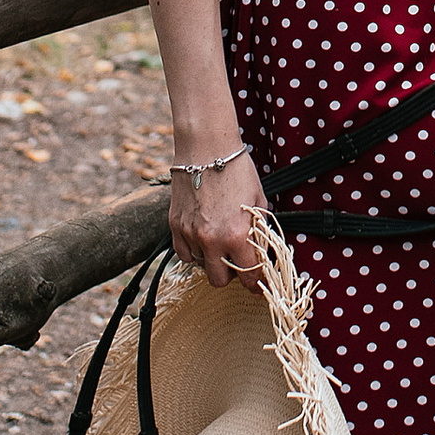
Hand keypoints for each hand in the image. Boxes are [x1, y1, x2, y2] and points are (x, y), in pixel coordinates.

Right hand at [172, 147, 267, 286]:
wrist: (206, 148)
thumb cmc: (236, 170)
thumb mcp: (258, 201)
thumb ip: (258, 229)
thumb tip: (260, 249)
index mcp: (237, 235)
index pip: (248, 274)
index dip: (256, 283)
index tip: (257, 286)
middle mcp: (212, 240)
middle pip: (220, 281)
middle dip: (231, 275)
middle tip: (237, 262)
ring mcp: (191, 234)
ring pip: (200, 268)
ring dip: (211, 261)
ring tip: (219, 243)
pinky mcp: (175, 226)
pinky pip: (183, 254)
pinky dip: (193, 252)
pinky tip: (202, 239)